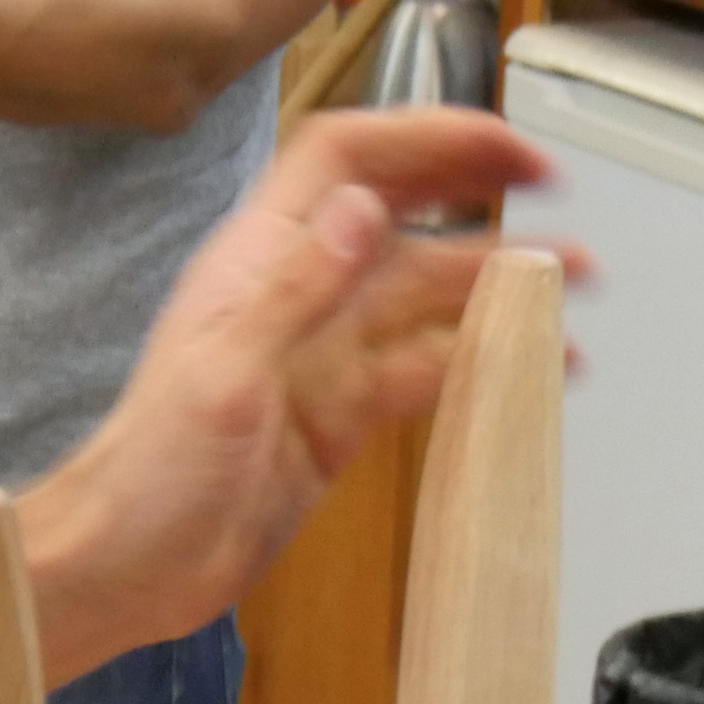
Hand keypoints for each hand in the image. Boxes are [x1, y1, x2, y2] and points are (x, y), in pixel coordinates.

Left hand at [21, 107, 565, 656]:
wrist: (129, 568)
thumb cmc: (150, 471)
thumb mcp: (224, 374)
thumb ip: (295, 288)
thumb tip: (365, 208)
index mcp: (259, 258)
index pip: (348, 157)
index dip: (426, 136)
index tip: (502, 146)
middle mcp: (296, 291)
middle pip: (398, 212)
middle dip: (474, 189)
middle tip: (555, 189)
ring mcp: (322, 353)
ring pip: (423, 293)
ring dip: (496, 280)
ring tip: (575, 280)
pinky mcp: (341, 415)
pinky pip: (421, 370)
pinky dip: (479, 360)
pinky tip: (535, 363)